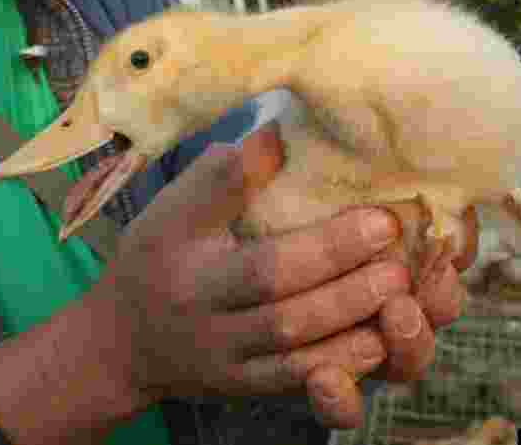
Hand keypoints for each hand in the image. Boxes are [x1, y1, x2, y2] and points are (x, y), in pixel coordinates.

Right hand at [87, 133, 424, 429]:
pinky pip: (291, 380)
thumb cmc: (153, 256)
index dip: (321, 239)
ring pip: (292, 342)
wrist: (121, 339)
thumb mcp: (171, 208)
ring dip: (351, 314)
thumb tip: (281, 132)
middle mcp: (205, 315)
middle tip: (395, 239)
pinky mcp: (240, 386)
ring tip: (400, 285)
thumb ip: (222, 176)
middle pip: (282, 299)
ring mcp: (223, 358)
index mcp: (189, 263)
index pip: (257, 253)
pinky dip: (338, 363)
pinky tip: (376, 341)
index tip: (376, 212)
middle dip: (345, 271)